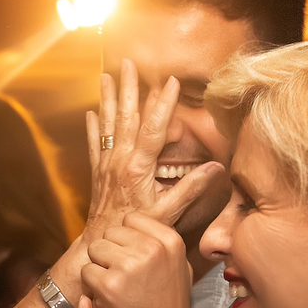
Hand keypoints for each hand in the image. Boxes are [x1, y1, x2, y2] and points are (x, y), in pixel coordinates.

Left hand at [83, 211, 195, 307]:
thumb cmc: (169, 306)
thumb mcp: (178, 266)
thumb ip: (159, 242)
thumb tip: (134, 223)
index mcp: (169, 241)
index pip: (131, 218)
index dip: (125, 238)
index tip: (131, 257)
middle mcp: (151, 248)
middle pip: (110, 232)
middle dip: (110, 252)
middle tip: (123, 276)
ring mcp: (129, 266)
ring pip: (95, 249)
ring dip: (99, 267)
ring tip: (117, 286)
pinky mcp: (109, 285)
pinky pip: (86, 272)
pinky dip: (92, 286)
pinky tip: (109, 298)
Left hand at [85, 60, 224, 233]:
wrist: (103, 243)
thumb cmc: (137, 231)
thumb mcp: (169, 213)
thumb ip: (191, 189)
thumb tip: (216, 169)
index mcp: (139, 168)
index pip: (153, 129)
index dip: (163, 104)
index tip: (170, 82)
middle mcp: (120, 161)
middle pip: (126, 117)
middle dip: (129, 88)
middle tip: (129, 63)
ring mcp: (106, 165)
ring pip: (107, 125)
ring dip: (107, 98)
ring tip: (106, 76)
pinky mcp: (97, 173)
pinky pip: (94, 144)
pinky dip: (92, 127)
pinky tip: (91, 112)